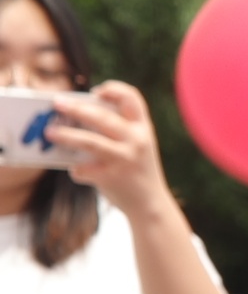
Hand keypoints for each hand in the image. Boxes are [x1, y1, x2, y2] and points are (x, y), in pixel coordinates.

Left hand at [45, 82, 173, 224]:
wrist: (150, 203)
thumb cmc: (136, 169)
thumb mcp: (137, 145)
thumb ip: (116, 131)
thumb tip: (74, 120)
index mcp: (144, 128)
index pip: (132, 99)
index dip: (114, 90)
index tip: (96, 91)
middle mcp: (137, 141)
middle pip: (103, 118)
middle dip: (77, 108)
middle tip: (57, 103)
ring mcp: (124, 159)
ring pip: (89, 141)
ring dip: (66, 135)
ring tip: (50, 132)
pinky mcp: (111, 178)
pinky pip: (84, 169)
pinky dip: (75, 169)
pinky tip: (75, 170)